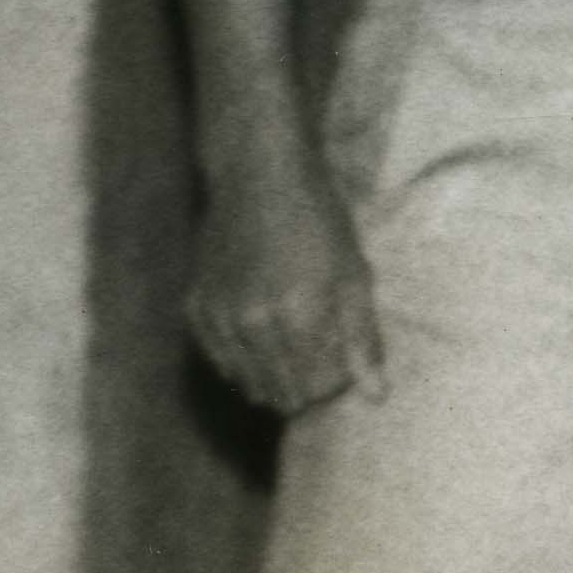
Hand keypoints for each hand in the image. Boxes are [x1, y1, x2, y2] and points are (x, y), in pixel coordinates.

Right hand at [187, 165, 380, 416]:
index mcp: (297, 318)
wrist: (258, 176)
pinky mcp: (197, 311)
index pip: (314, 390)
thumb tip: (375, 396)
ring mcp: (219, 320)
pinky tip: (260, 337)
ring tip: (291, 346)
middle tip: (318, 358)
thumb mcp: (353, 274)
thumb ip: (363, 339)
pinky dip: (242, 360)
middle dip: (303, 388)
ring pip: (247, 383)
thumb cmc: (316, 220)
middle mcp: (251, 326)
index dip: (333, 386)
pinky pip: (221, 361)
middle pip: (280, 394)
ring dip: (272, 377)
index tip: (342, 365)